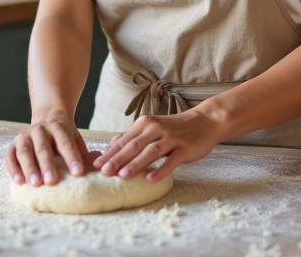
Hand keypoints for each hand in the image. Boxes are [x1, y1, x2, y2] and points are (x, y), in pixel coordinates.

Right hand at [5, 114, 90, 186]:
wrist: (46, 118)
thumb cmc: (64, 136)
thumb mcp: (76, 139)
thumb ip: (85, 153)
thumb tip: (99, 165)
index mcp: (58, 128)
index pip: (66, 143)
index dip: (72, 158)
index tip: (78, 173)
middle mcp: (40, 130)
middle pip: (43, 148)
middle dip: (47, 165)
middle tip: (52, 181)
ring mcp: (24, 136)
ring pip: (25, 152)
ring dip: (29, 168)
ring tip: (35, 184)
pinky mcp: (13, 145)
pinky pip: (10, 157)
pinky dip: (13, 169)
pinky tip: (19, 181)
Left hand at [91, 107, 224, 181]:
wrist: (205, 121)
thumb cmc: (174, 128)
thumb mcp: (152, 127)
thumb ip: (133, 136)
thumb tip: (111, 145)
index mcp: (145, 124)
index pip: (123, 140)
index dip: (109, 153)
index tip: (95, 166)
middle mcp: (156, 129)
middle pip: (134, 146)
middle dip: (117, 159)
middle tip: (104, 172)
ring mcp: (171, 138)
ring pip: (150, 152)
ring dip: (135, 164)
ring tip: (123, 176)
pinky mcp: (184, 148)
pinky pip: (171, 160)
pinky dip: (161, 170)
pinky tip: (151, 179)